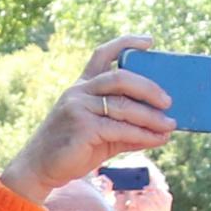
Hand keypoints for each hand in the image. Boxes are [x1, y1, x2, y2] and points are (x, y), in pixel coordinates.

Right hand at [0, 38, 177, 200]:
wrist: (40, 169)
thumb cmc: (73, 148)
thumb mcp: (101, 131)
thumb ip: (126, 124)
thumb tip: (163, 128)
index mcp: (83, 85)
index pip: (103, 54)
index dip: (127, 43)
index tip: (150, 42)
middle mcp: (79, 91)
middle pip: (121, 77)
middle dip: (149, 88)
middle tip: (168, 101)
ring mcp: (78, 108)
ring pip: (123, 106)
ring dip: (151, 117)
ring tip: (169, 126)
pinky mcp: (82, 128)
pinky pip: (120, 128)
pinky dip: (142, 135)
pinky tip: (156, 140)